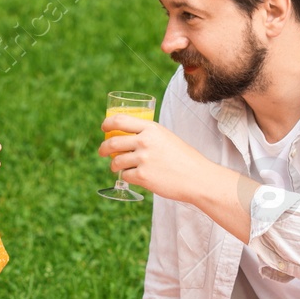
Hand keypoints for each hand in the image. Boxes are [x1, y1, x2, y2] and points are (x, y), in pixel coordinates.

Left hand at [98, 115, 225, 205]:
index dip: (107, 123)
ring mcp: (143, 159)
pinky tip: (135, 177)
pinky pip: (125, 176)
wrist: (197, 177)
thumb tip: (128, 139)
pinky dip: (127, 177)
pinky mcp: (142, 176)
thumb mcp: (166, 137)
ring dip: (114, 165)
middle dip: (103, 148)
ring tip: (117, 167)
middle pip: (112, 142)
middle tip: (102, 152)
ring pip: (116, 161)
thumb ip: (149, 136)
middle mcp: (144, 141)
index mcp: (151, 128)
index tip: (104, 128)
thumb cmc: (184, 158)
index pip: (120, 120)